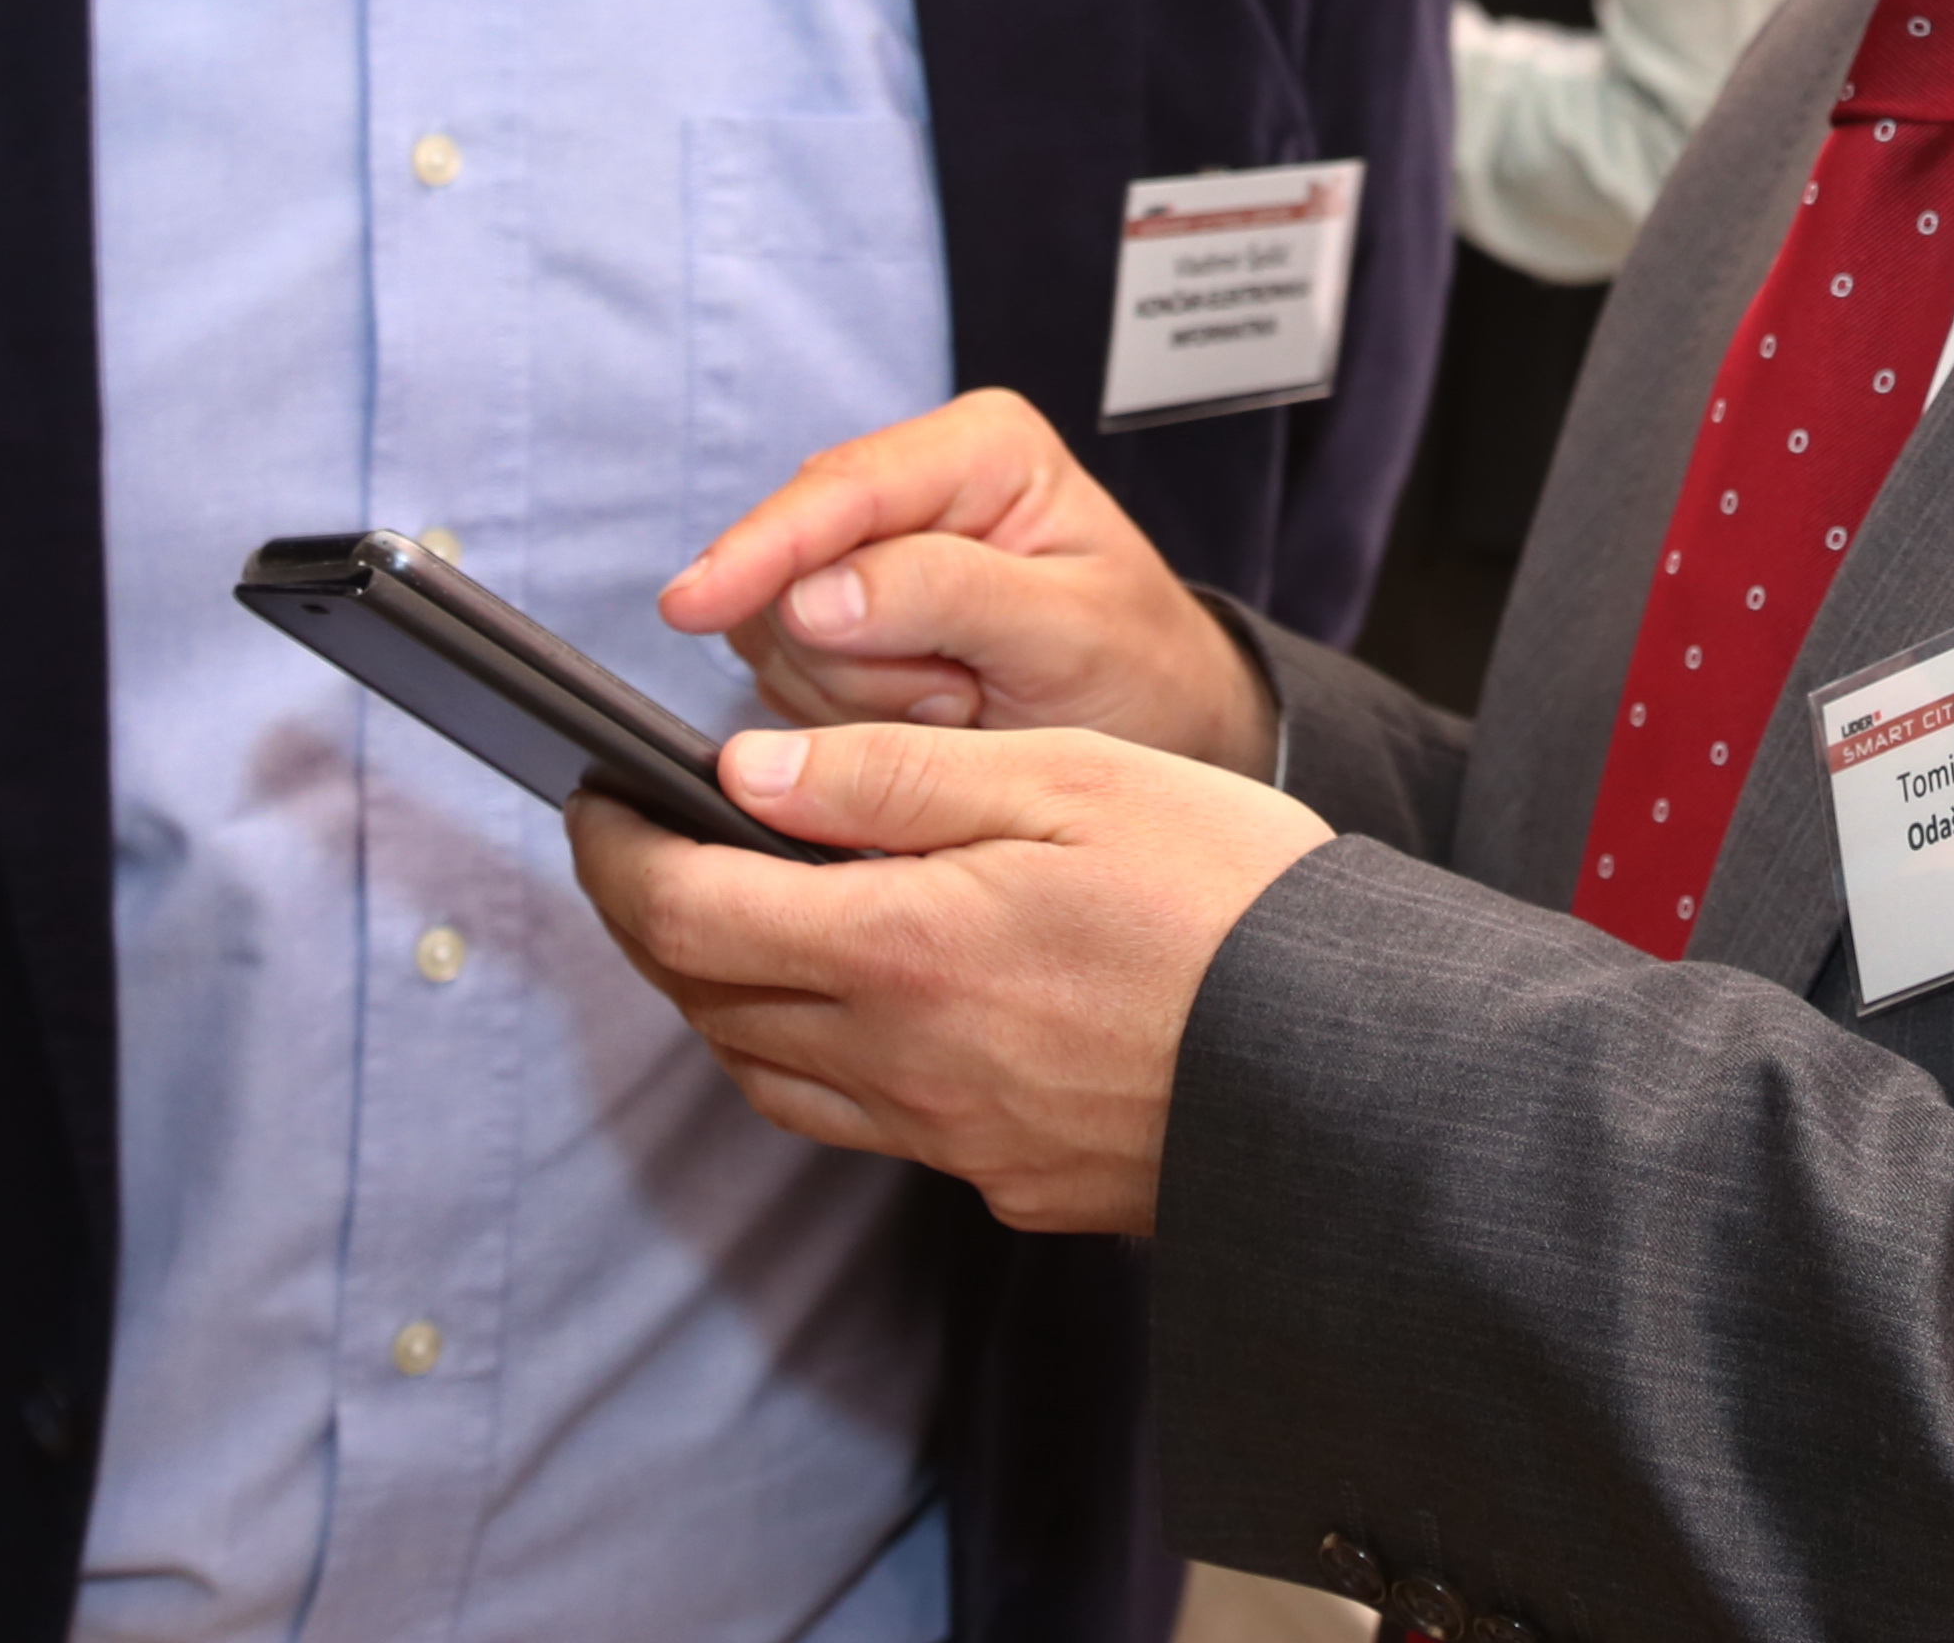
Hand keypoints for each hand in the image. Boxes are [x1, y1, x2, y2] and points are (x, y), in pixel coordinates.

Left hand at [567, 721, 1333, 1236]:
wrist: (1359, 1069)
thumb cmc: (1231, 900)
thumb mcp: (1068, 781)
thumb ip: (892, 777)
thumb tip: (744, 774)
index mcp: (900, 949)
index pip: (685, 911)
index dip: (613, 853)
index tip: (594, 799)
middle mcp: (903, 1062)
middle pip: (707, 1001)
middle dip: (650, 919)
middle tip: (640, 843)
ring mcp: (951, 1137)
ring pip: (770, 1075)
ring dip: (719, 997)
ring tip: (731, 914)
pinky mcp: (1006, 1179)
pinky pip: (862, 1124)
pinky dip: (816, 1058)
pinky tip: (860, 1002)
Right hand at [659, 388, 1276, 774]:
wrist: (1157, 725)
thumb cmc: (1137, 667)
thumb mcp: (1072, 633)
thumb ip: (950, 596)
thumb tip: (815, 595)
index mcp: (979, 449)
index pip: (840, 490)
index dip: (761, 549)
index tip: (693, 604)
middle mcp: (910, 484)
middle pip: (791, 567)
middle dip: (859, 658)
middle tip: (961, 693)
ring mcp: (865, 553)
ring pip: (776, 632)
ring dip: (859, 696)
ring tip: (959, 700)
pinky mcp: (838, 619)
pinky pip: (785, 679)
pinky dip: (847, 718)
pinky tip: (925, 712)